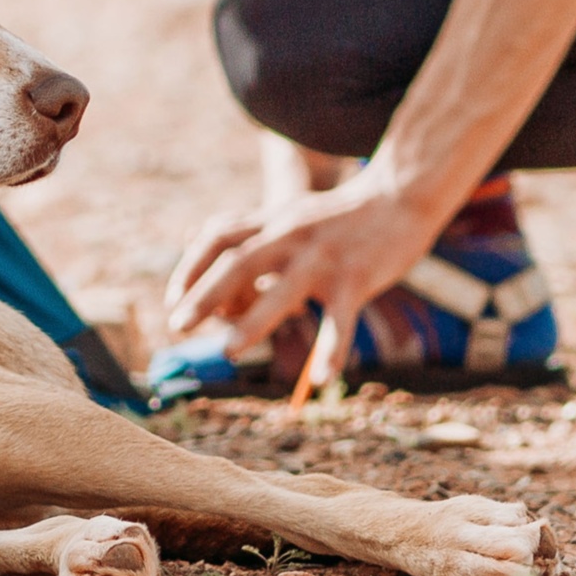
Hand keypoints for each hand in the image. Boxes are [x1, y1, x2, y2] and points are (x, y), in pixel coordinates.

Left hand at [168, 168, 455, 362]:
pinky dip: (331, 349)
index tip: (174, 300)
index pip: (219, 235)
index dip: (191, 266)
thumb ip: (248, 229)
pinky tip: (321, 380)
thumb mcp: (290, 214)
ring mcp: (325, 257)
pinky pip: (341, 319)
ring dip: (254, 321)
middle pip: (240, 261)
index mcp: (274, 220)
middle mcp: (292, 235)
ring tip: (229, 352)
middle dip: (205, 294)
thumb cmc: (341, 214)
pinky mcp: (357, 277)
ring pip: (284, 290)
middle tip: (178, 325)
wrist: (401, 194)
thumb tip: (193, 239)